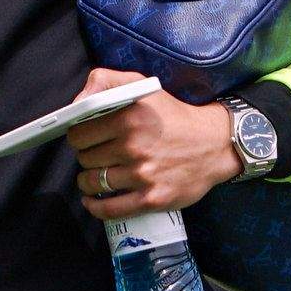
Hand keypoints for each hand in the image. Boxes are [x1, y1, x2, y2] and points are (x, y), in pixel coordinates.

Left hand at [66, 68, 240, 218]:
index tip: (86, 138)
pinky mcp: (152, 198)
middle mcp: (134, 146)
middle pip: (85, 159)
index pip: (78, 134)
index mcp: (129, 117)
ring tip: (97, 175)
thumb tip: (75, 102)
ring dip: (89, 181)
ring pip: (93, 183)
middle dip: (87, 157)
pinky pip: (110, 209)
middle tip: (99, 154)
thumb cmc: (174, 115)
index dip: (78, 137)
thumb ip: (104, 81)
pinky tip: (92, 200)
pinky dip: (95, 207)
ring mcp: (143, 175)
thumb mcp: (142, 85)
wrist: (214, 144)